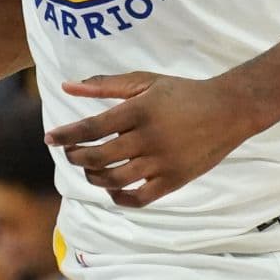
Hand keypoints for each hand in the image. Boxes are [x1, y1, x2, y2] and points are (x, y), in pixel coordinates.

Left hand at [46, 71, 265, 208]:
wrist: (229, 110)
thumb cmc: (182, 92)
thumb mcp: (145, 81)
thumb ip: (104, 85)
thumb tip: (66, 86)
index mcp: (140, 110)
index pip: (91, 128)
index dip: (66, 135)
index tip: (50, 138)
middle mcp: (149, 138)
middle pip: (98, 157)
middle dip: (76, 157)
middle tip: (71, 153)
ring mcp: (162, 162)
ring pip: (114, 180)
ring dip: (93, 177)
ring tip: (90, 167)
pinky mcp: (174, 181)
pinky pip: (139, 199)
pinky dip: (119, 198)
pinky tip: (112, 188)